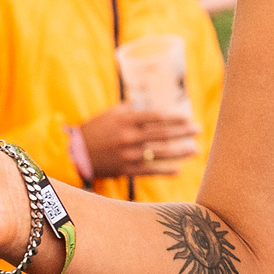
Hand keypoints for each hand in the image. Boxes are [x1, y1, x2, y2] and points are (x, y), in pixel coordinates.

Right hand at [76, 103, 198, 180]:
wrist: (75, 152)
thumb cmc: (96, 129)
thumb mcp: (112, 114)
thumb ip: (132, 110)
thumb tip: (154, 103)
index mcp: (125, 120)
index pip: (156, 117)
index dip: (174, 117)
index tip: (188, 117)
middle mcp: (128, 137)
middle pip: (162, 134)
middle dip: (183, 132)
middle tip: (198, 130)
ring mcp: (127, 154)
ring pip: (159, 153)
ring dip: (180, 151)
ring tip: (194, 150)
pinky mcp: (125, 169)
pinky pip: (149, 170)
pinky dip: (165, 171)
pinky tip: (178, 169)